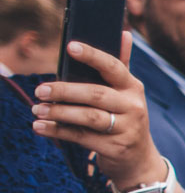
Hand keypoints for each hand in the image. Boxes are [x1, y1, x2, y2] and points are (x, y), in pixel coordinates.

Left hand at [31, 33, 162, 186]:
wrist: (139, 159)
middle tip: (40, 90)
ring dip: (60, 112)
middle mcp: (134, 107)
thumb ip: (121, 65)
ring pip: (89, 117)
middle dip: (65, 91)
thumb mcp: (127, 93)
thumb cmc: (125, 118)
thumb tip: (124, 33)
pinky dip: (58, 131)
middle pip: (96, 94)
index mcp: (133, 88)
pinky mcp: (115, 148)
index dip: (93, 56)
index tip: (71, 47)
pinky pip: (82, 137)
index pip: (114, 67)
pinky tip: (41, 126)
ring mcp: (127, 129)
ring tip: (37, 109)